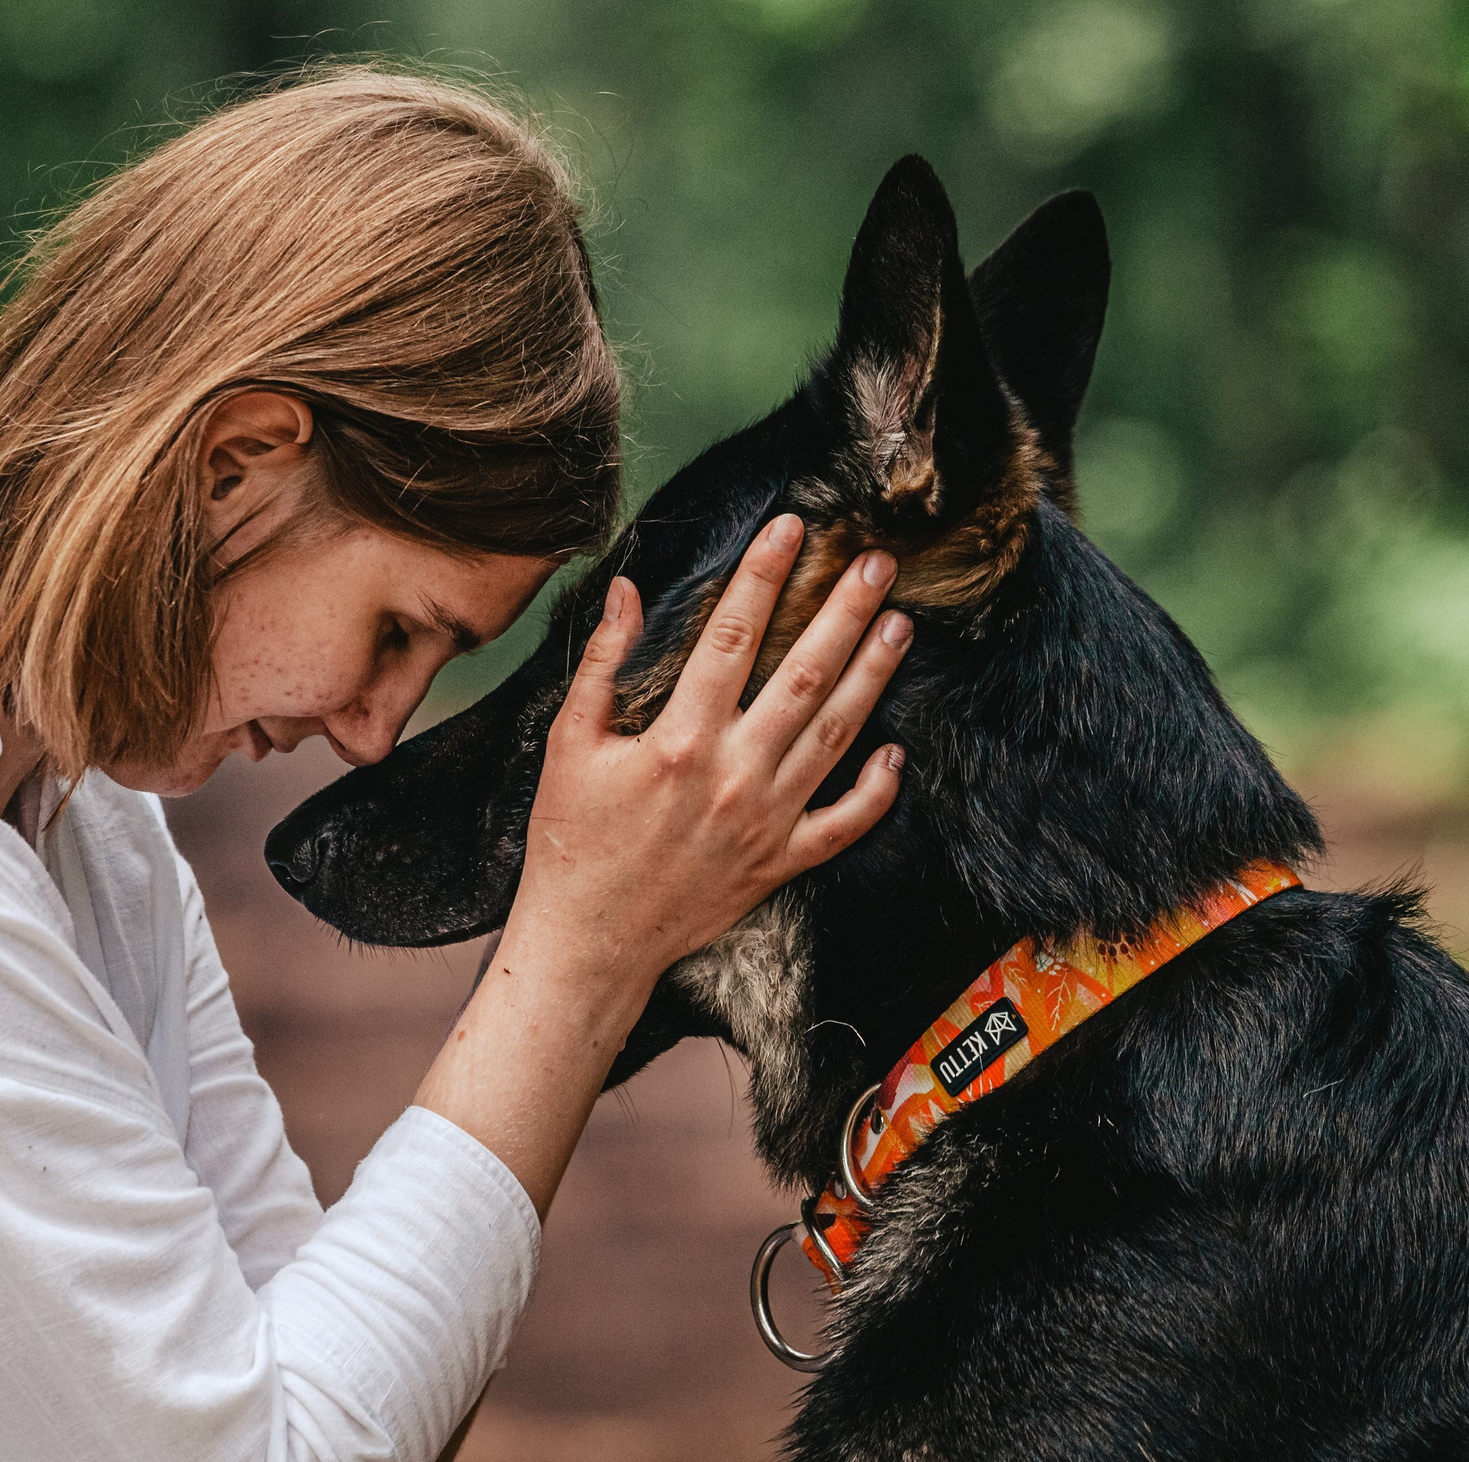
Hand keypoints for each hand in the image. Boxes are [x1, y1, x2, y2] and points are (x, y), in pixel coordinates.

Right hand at [507, 513, 911, 1003]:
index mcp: (679, 739)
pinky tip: (896, 750)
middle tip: (877, 563)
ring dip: (873, 677)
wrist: (589, 942)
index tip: (793, 527)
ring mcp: (766, 821)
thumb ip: (603, 664)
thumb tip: (629, 590)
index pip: (732, 635)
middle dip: (845, 611)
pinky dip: (876, 789)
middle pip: (804, 674)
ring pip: (836, 735)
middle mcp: (734, 775)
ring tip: (900, 627)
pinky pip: (844, 822)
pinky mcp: (780, 863)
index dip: (765, 574)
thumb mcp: (569, 744)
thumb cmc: (570, 841)